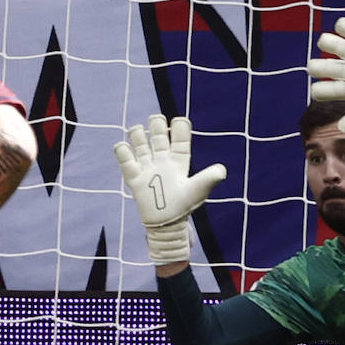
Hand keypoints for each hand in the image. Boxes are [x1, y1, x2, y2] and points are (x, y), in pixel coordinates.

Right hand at [113, 115, 226, 264]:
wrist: (166, 224)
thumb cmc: (184, 206)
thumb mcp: (198, 190)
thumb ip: (209, 178)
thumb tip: (222, 170)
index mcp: (179, 160)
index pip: (179, 137)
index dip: (180, 126)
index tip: (179, 120)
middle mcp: (163, 159)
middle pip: (158, 134)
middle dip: (156, 123)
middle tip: (156, 121)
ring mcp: (147, 166)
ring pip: (140, 142)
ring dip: (137, 133)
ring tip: (138, 133)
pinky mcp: (134, 176)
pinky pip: (125, 159)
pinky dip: (122, 150)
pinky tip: (124, 148)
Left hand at [307, 16, 344, 129]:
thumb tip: (341, 128)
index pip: (323, 90)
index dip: (317, 90)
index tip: (319, 90)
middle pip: (322, 67)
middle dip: (315, 67)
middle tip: (318, 68)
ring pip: (333, 45)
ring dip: (326, 42)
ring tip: (326, 43)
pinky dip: (344, 27)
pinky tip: (343, 28)